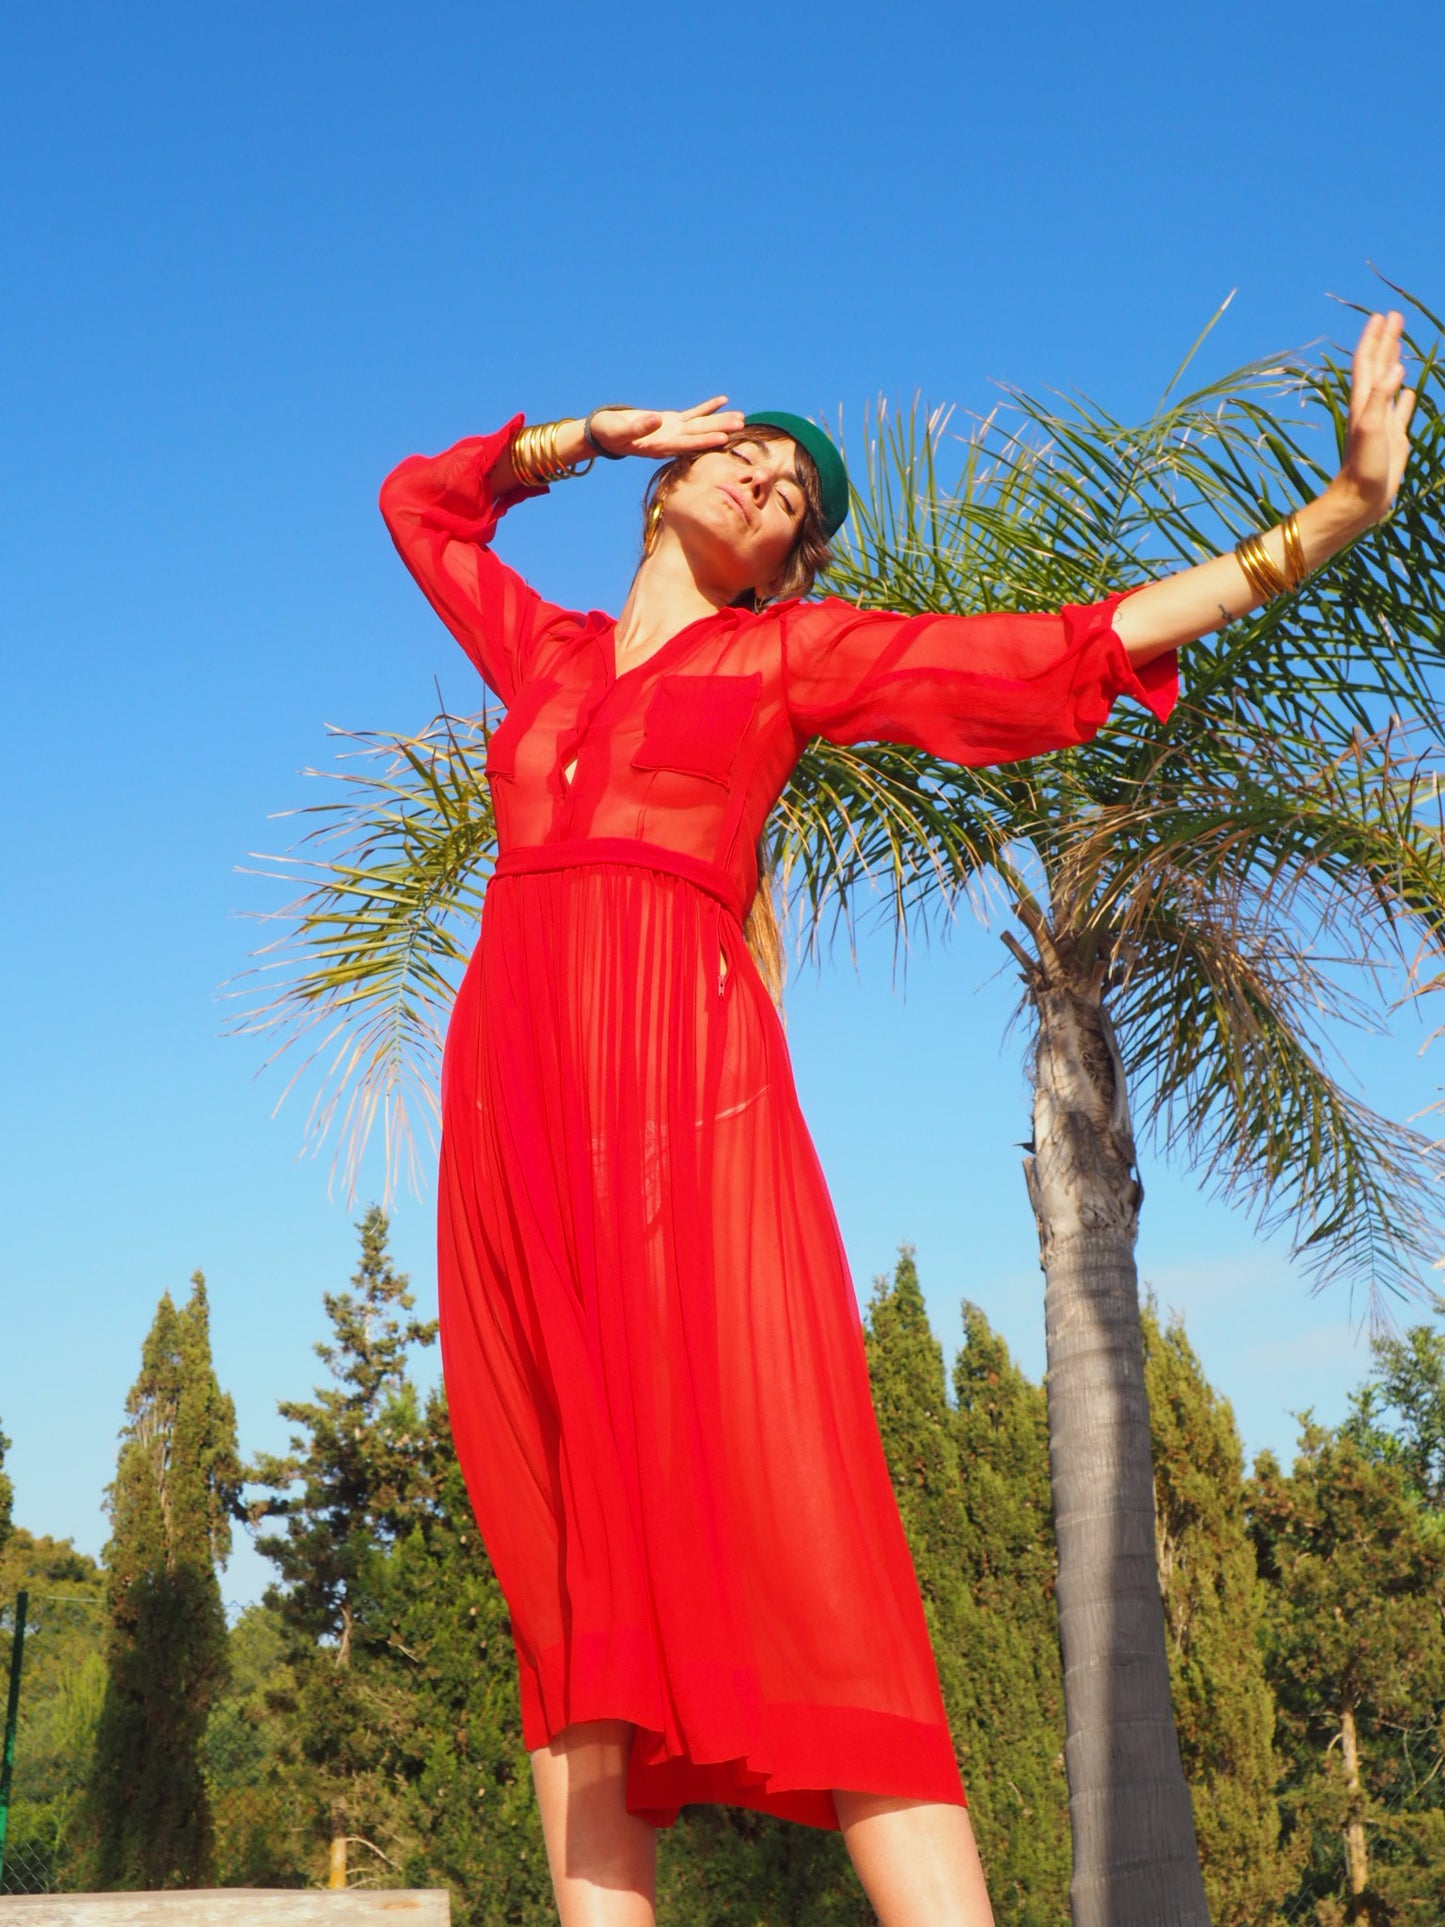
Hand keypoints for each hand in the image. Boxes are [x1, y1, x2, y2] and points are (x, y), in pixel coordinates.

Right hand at [588, 395, 744, 459]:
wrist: (604, 433)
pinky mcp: (671, 422)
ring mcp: (672, 432)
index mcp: (659, 447)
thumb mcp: (619, 431)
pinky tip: (723, 400)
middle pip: (699, 436)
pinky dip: (707, 408)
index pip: (686, 445)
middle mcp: (670, 442)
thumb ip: (638, 428)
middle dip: (720, 430)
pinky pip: (693, 414)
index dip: (704, 442)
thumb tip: (658, 419)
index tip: (722, 438)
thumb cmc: (608, 433)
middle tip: (741, 425)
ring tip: (741, 417)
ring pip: (700, 426)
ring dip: (719, 421)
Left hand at [1332, 310, 1416, 528]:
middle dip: (1386, 341)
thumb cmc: (1363, 467)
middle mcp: (1372, 408)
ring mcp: (1383, 422)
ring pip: (1389, 385)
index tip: (1383, 315)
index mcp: (1364, 402)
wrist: (1361, 500)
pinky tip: (1407, 389)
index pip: (1368, 362)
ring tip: (1399, 346)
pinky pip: (1400, 411)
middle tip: (1395, 317)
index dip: (1374, 338)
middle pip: (1379, 366)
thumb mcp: (1371, 428)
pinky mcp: (1393, 438)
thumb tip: (1396, 367)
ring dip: (1394, 364)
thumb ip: (1381, 397)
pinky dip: (1404, 397)